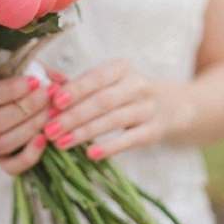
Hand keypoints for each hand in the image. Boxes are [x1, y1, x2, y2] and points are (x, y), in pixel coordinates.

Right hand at [0, 71, 49, 174]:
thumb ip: (16, 68)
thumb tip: (49, 74)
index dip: (9, 90)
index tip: (34, 80)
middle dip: (25, 108)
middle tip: (47, 95)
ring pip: (3, 144)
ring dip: (30, 128)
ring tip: (49, 112)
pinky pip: (10, 167)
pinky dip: (28, 156)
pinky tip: (43, 139)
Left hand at [44, 61, 189, 160]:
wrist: (175, 106)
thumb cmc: (129, 93)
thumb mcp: (111, 82)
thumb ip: (82, 85)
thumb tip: (48, 87)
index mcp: (122, 68)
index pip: (96, 78)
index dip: (75, 89)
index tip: (53, 102)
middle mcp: (137, 85)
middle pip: (102, 100)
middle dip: (73, 115)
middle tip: (49, 129)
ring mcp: (148, 109)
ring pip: (113, 120)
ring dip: (85, 132)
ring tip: (61, 143)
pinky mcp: (154, 131)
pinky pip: (130, 140)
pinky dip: (110, 147)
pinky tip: (91, 154)